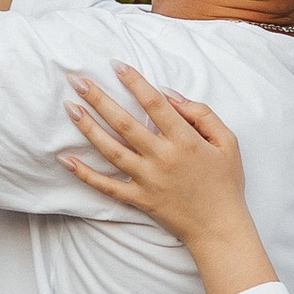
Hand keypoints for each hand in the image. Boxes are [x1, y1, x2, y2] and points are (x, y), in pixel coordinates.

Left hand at [60, 66, 278, 293]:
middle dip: (99, 99)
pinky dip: (85, 174)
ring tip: (69, 108)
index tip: (116, 65)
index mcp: (185, 141)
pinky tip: (66, 160)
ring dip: (88, 128)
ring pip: (112, 150)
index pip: (155, 104)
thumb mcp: (227, 142)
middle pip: (124, 123)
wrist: (219, 228)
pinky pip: (107, 186)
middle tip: (77, 81)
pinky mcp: (139, 199)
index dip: (134, 82)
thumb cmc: (225, 182)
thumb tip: (170, 95)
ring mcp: (148, 180)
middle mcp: (162, 158)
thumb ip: (202, 115)